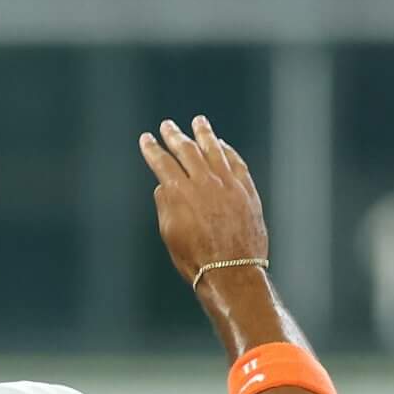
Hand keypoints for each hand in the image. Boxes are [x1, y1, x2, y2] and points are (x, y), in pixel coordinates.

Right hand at [138, 115, 267, 286]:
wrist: (231, 271)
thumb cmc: (195, 258)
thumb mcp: (169, 233)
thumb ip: (166, 204)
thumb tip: (164, 186)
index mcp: (180, 193)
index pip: (162, 162)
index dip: (152, 149)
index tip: (146, 139)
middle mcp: (204, 183)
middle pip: (187, 150)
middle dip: (175, 136)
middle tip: (167, 125)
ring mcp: (229, 184)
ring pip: (215, 150)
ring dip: (204, 134)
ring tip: (199, 121)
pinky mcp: (246, 190)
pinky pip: (236, 163)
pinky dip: (228, 151)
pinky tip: (222, 145)